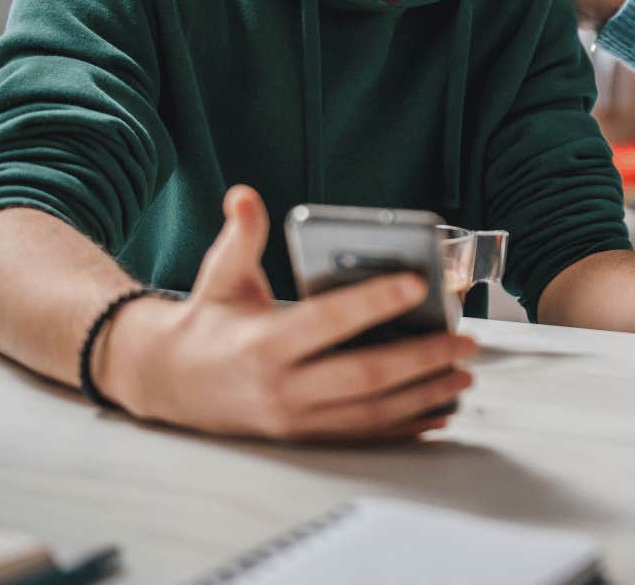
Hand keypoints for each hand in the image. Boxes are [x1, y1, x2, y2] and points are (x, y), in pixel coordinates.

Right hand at [95, 186, 479, 440]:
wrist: (169, 382)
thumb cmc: (209, 321)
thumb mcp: (220, 274)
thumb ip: (241, 236)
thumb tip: (245, 195)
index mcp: (262, 343)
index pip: (326, 322)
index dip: (373, 303)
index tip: (416, 283)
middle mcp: (281, 388)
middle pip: (363, 377)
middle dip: (421, 358)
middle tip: (464, 338)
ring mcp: (295, 420)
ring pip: (372, 412)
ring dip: (425, 394)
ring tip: (464, 371)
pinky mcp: (305, 438)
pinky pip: (365, 436)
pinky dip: (407, 426)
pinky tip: (441, 410)